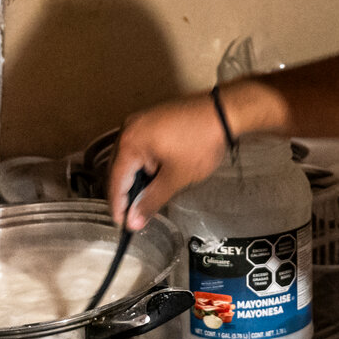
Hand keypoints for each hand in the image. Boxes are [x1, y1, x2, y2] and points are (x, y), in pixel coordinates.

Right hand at [107, 82, 284, 228]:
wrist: (223, 112)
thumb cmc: (202, 142)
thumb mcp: (175, 178)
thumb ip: (151, 201)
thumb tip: (134, 221)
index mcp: (130, 142)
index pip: (115, 181)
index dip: (119, 207)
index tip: (124, 225)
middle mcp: (129, 129)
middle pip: (118, 169)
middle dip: (125, 194)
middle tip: (134, 217)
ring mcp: (140, 122)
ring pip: (129, 159)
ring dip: (135, 180)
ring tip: (145, 200)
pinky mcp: (152, 121)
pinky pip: (139, 148)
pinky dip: (143, 165)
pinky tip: (154, 178)